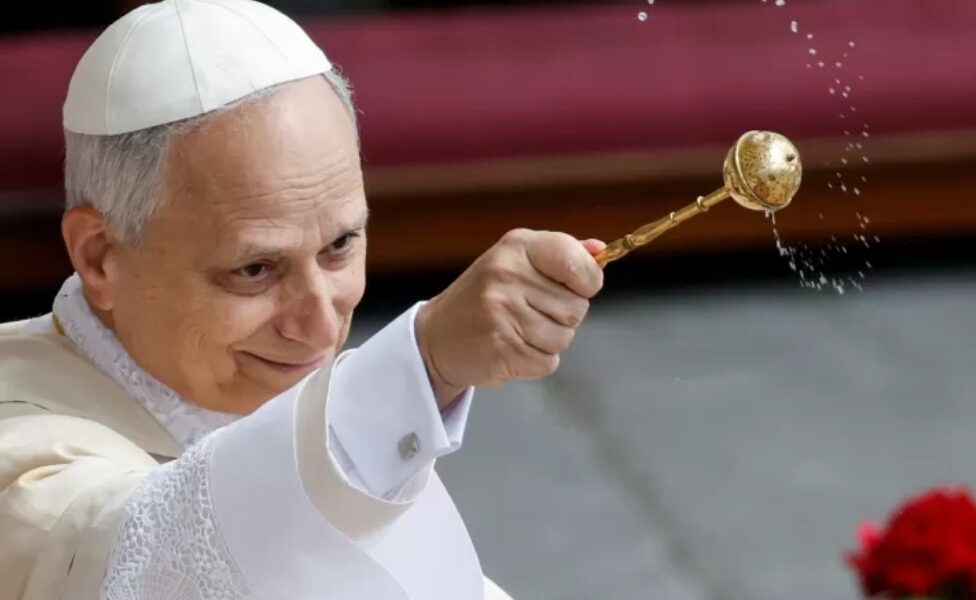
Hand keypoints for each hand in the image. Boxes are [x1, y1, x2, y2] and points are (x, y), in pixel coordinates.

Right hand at [415, 229, 605, 406]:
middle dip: (563, 315)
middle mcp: (507, 275)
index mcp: (517, 247)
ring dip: (548, 340)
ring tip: (518, 330)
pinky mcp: (502, 348)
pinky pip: (548, 362)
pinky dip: (535, 361)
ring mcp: (502, 312)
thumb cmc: (486, 296)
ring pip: (565, 337)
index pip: (577, 262)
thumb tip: (600, 251)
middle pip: (577, 307)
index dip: (588, 280)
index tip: (577, 286)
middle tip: (530, 311)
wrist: (438, 336)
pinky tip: (511, 347)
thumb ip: (561, 254)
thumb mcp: (517, 260)